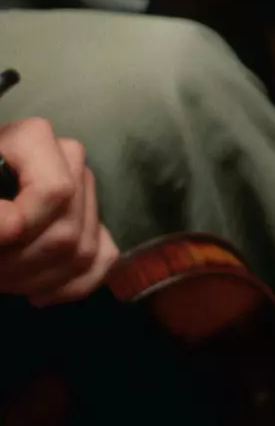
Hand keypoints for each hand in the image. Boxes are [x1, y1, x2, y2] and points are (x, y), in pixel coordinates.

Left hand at [0, 118, 119, 305]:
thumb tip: (10, 229)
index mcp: (32, 139)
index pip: (55, 191)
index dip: (22, 226)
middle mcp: (69, 160)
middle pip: (67, 232)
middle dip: (19, 264)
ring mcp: (85, 190)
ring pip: (83, 252)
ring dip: (35, 280)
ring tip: (0, 278)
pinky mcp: (93, 220)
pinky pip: (103, 258)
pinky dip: (72, 286)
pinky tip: (36, 295)